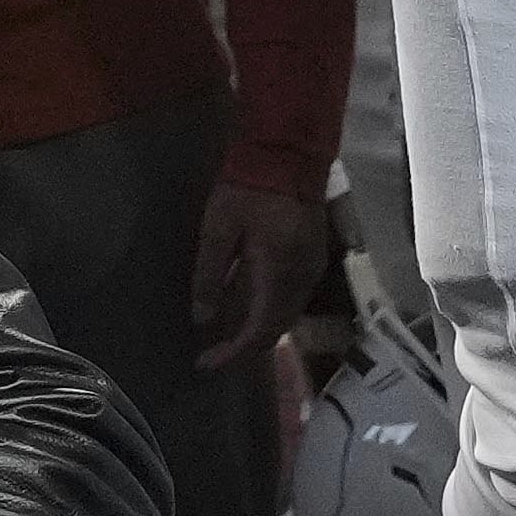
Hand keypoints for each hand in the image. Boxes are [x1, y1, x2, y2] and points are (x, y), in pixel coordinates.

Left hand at [191, 177, 338, 365]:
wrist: (289, 152)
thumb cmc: (248, 186)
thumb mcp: (219, 228)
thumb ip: (210, 275)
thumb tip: (202, 318)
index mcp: (279, 272)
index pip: (260, 329)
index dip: (233, 352)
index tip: (206, 362)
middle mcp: (303, 277)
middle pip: (278, 328)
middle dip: (245, 347)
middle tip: (213, 354)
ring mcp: (313, 267)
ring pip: (287, 315)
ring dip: (259, 331)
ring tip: (227, 336)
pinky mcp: (314, 257)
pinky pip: (293, 298)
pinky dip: (271, 312)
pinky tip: (249, 308)